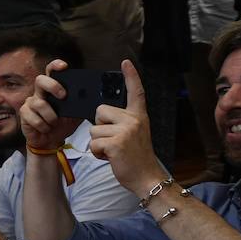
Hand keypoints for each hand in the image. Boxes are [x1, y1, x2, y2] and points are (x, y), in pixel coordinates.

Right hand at [20, 59, 80, 150]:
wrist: (50, 141)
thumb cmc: (62, 125)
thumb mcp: (75, 114)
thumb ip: (80, 104)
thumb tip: (91, 97)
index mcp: (52, 89)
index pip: (51, 71)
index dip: (55, 66)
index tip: (64, 66)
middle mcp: (40, 92)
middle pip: (40, 80)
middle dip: (52, 86)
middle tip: (63, 96)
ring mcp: (30, 102)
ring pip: (40, 104)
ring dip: (51, 117)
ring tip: (54, 123)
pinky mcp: (24, 113)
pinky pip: (35, 118)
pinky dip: (44, 126)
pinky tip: (45, 128)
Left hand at [86, 60, 160, 193]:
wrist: (147, 178)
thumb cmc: (136, 158)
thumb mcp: (134, 134)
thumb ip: (122, 122)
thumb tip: (101, 116)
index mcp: (139, 116)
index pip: (135, 92)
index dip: (130, 76)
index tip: (126, 62)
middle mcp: (134, 120)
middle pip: (99, 111)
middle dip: (99, 127)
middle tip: (113, 141)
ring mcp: (126, 130)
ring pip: (94, 129)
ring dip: (98, 143)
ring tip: (113, 151)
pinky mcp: (116, 142)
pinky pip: (93, 143)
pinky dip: (97, 153)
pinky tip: (110, 157)